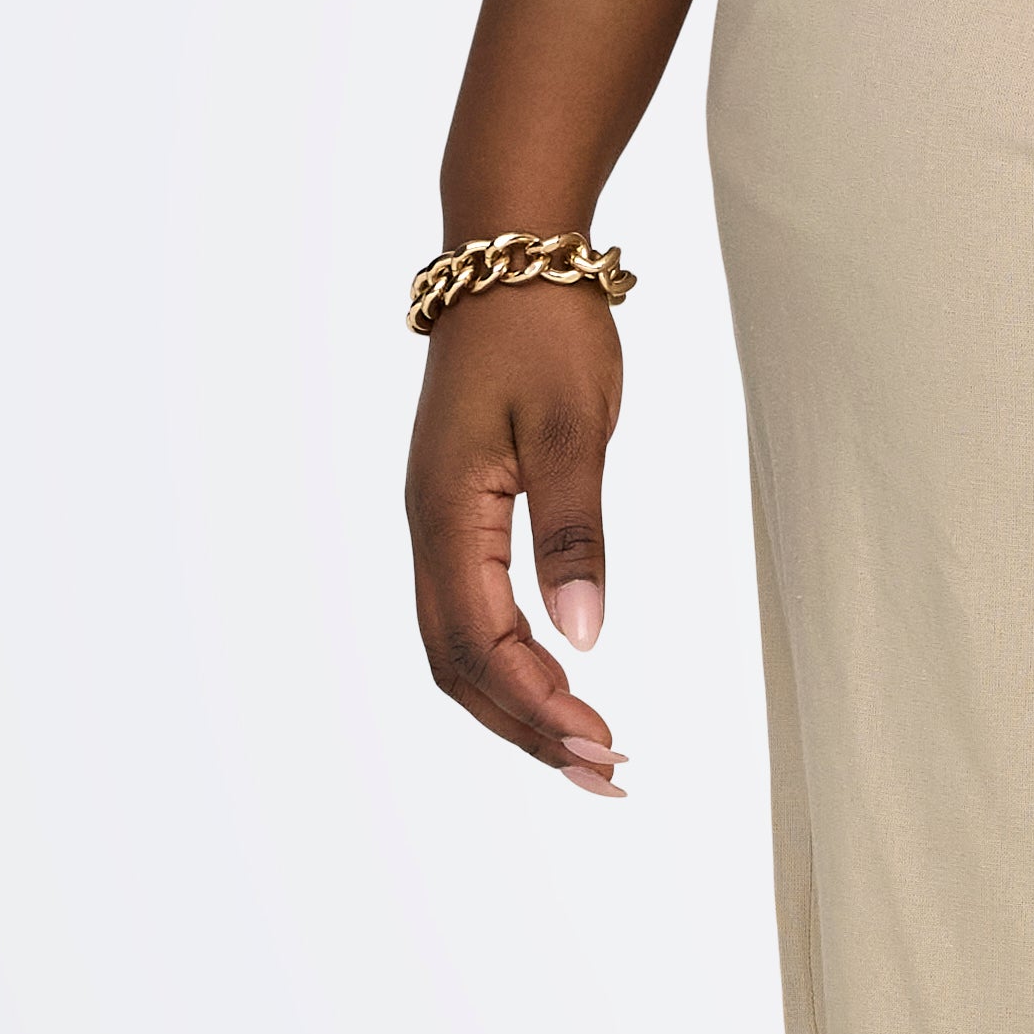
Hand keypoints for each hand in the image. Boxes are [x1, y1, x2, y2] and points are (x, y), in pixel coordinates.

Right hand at [406, 281, 627, 788]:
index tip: (605, 744)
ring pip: (456, 648)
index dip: (537, 705)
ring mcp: (434, 525)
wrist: (507, 258)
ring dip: (516, 707)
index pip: (480, 642)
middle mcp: (427, 531)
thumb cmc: (545, 333)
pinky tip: (555, 686)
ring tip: (589, 752)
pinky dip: (507, 666)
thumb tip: (585, 637)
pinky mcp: (455, 515)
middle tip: (607, 774)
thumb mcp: (572, 429)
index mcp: (446, 515)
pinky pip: (466, 614)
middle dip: (527, 729)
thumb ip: (575, 533)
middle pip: (457, 666)